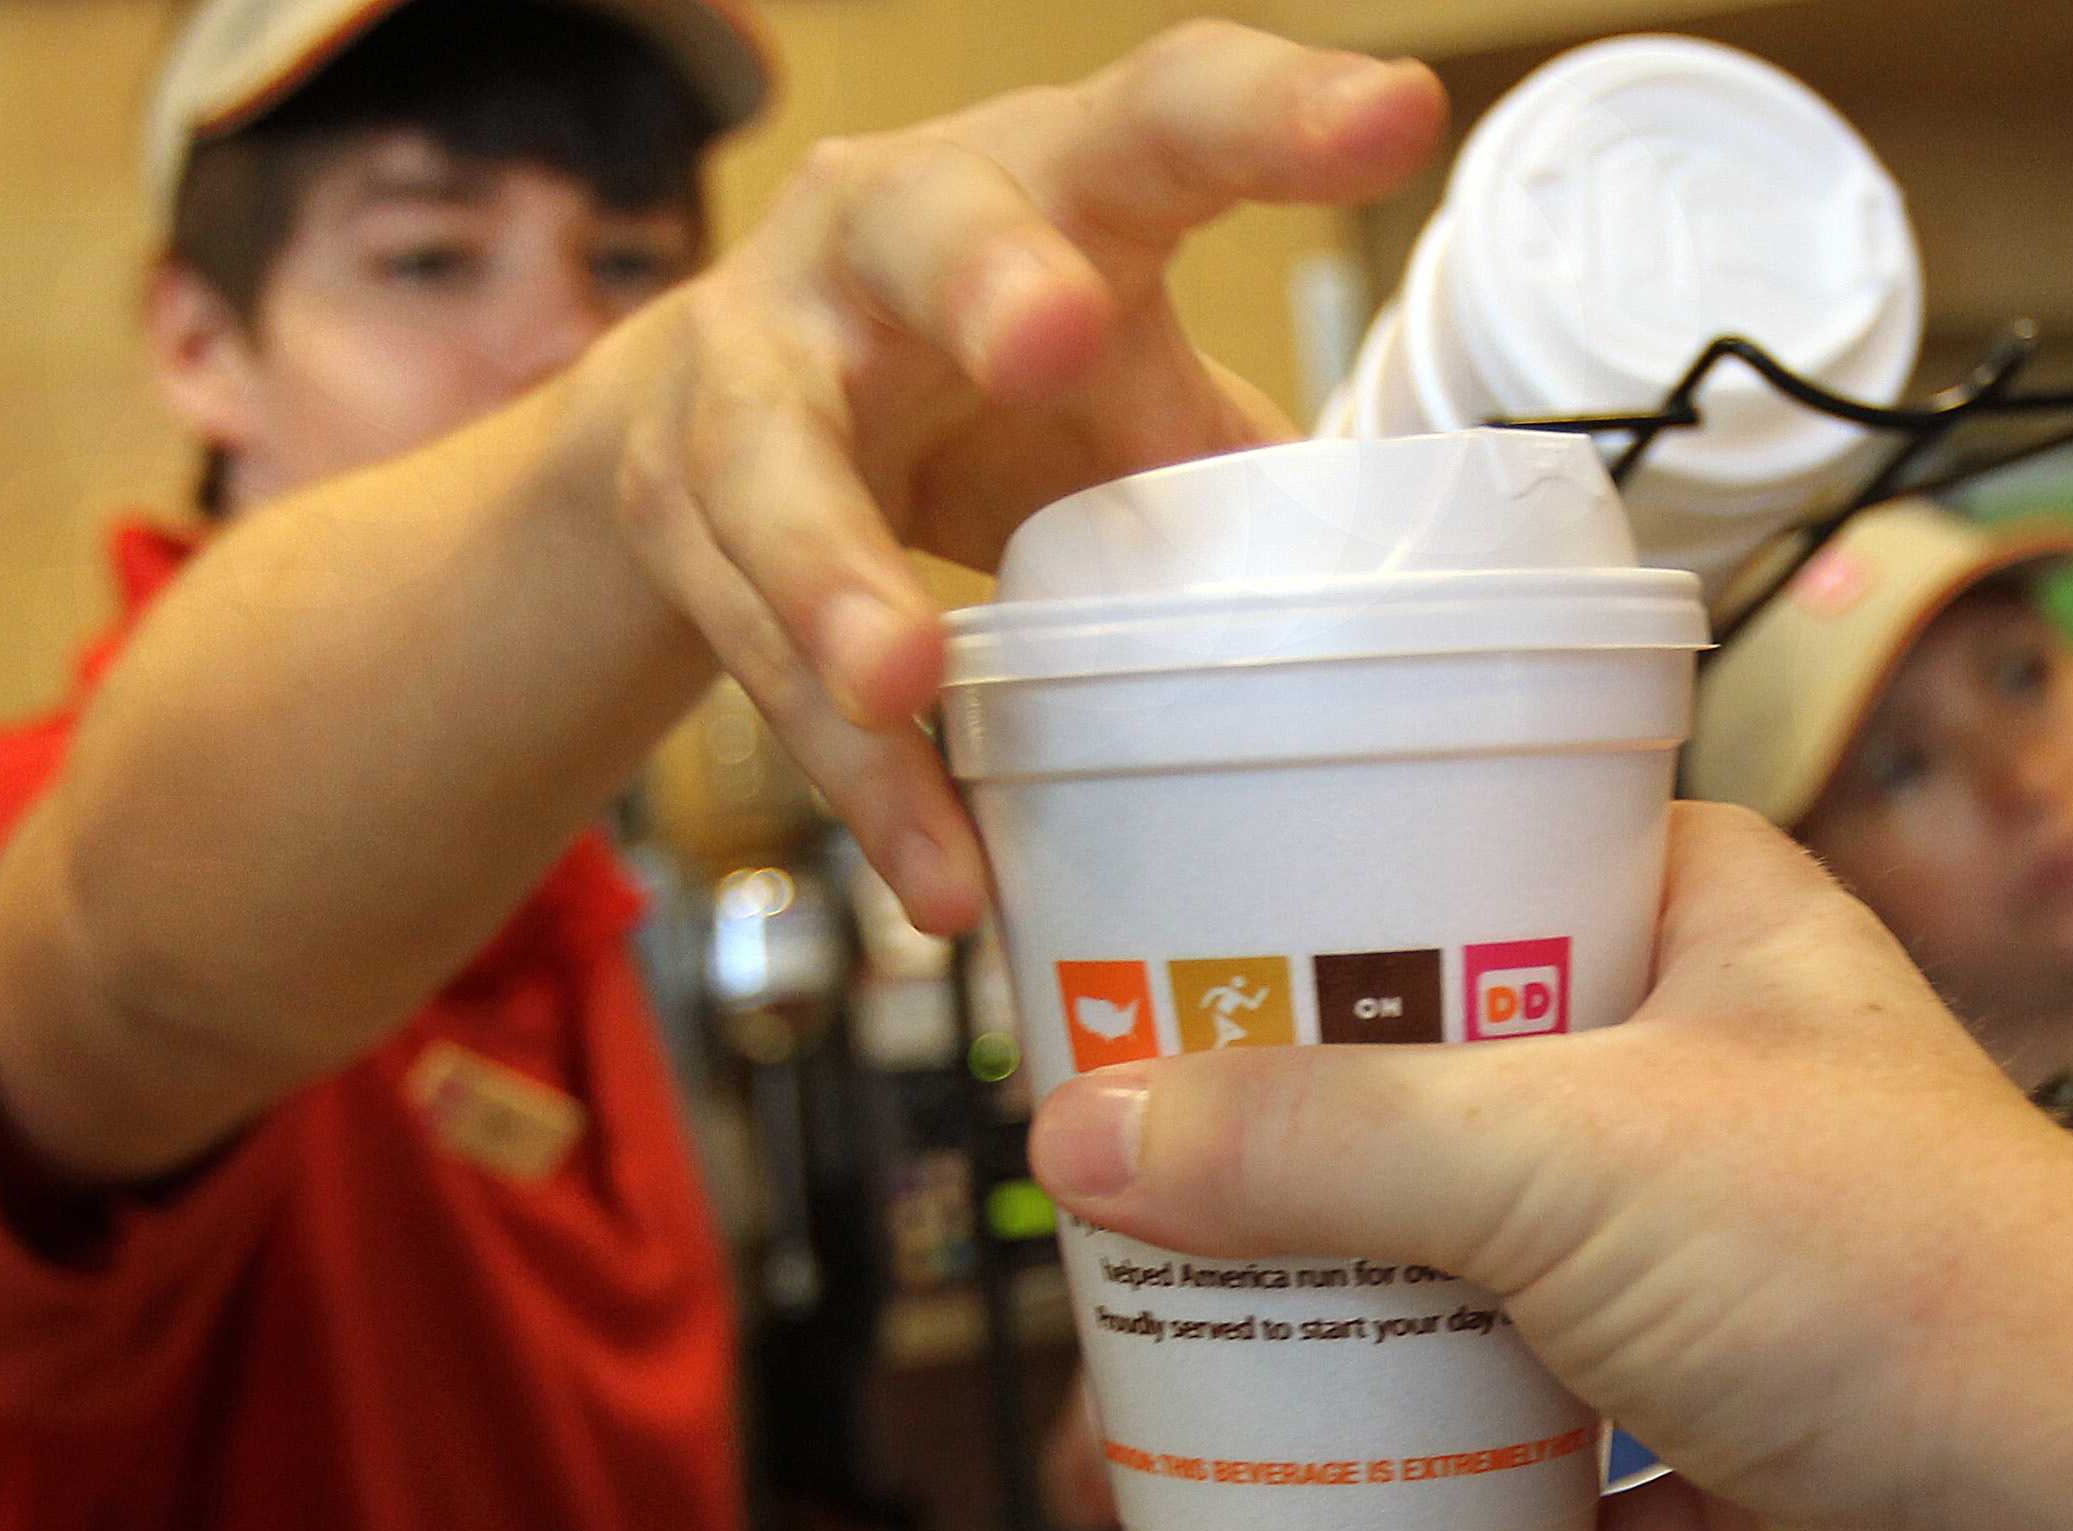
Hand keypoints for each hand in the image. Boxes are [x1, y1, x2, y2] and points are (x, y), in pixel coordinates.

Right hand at [604, 23, 1444, 931]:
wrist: (716, 417)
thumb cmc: (982, 389)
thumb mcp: (1122, 393)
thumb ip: (1225, 461)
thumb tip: (1381, 598)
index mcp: (1039, 182)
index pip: (1163, 117)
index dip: (1272, 116)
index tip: (1392, 118)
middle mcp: (872, 237)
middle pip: (922, 226)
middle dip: (984, 274)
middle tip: (1055, 332)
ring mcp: (755, 368)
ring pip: (777, 465)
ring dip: (839, 577)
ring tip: (902, 682)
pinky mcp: (680, 515)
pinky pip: (766, 659)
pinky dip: (862, 777)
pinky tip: (939, 872)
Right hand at [1025, 806, 2072, 1530]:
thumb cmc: (1883, 1259)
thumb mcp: (1551, 1149)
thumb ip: (1313, 1139)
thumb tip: (1089, 1136)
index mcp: (1709, 942)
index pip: (1494, 872)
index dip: (1340, 906)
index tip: (1182, 951)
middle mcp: (1720, 1107)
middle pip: (1465, 1118)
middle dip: (1312, 1176)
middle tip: (1146, 1187)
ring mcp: (1736, 1299)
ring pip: (1508, 1321)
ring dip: (1377, 1369)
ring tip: (1204, 1382)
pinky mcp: (1747, 1476)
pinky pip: (1569, 1513)